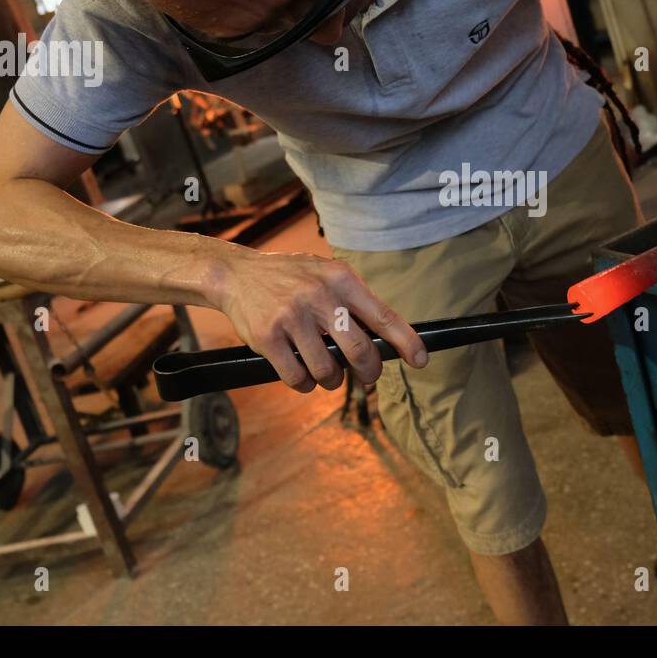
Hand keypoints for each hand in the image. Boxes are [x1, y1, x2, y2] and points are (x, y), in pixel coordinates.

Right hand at [209, 250, 426, 392]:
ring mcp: (292, 317)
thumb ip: (352, 299)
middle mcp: (319, 296)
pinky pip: (297, 378)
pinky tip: (303, 376)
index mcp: (340, 279)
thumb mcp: (325, 273)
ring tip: (327, 372)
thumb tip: (385, 337)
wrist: (236, 274)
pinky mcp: (267, 338)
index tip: (421, 360)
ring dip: (332, 380)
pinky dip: (304, 384)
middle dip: (368, 372)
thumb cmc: (289, 278)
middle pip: (359, 352)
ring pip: (328, 371)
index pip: (383, 316)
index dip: (406, 342)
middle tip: (366, 375)